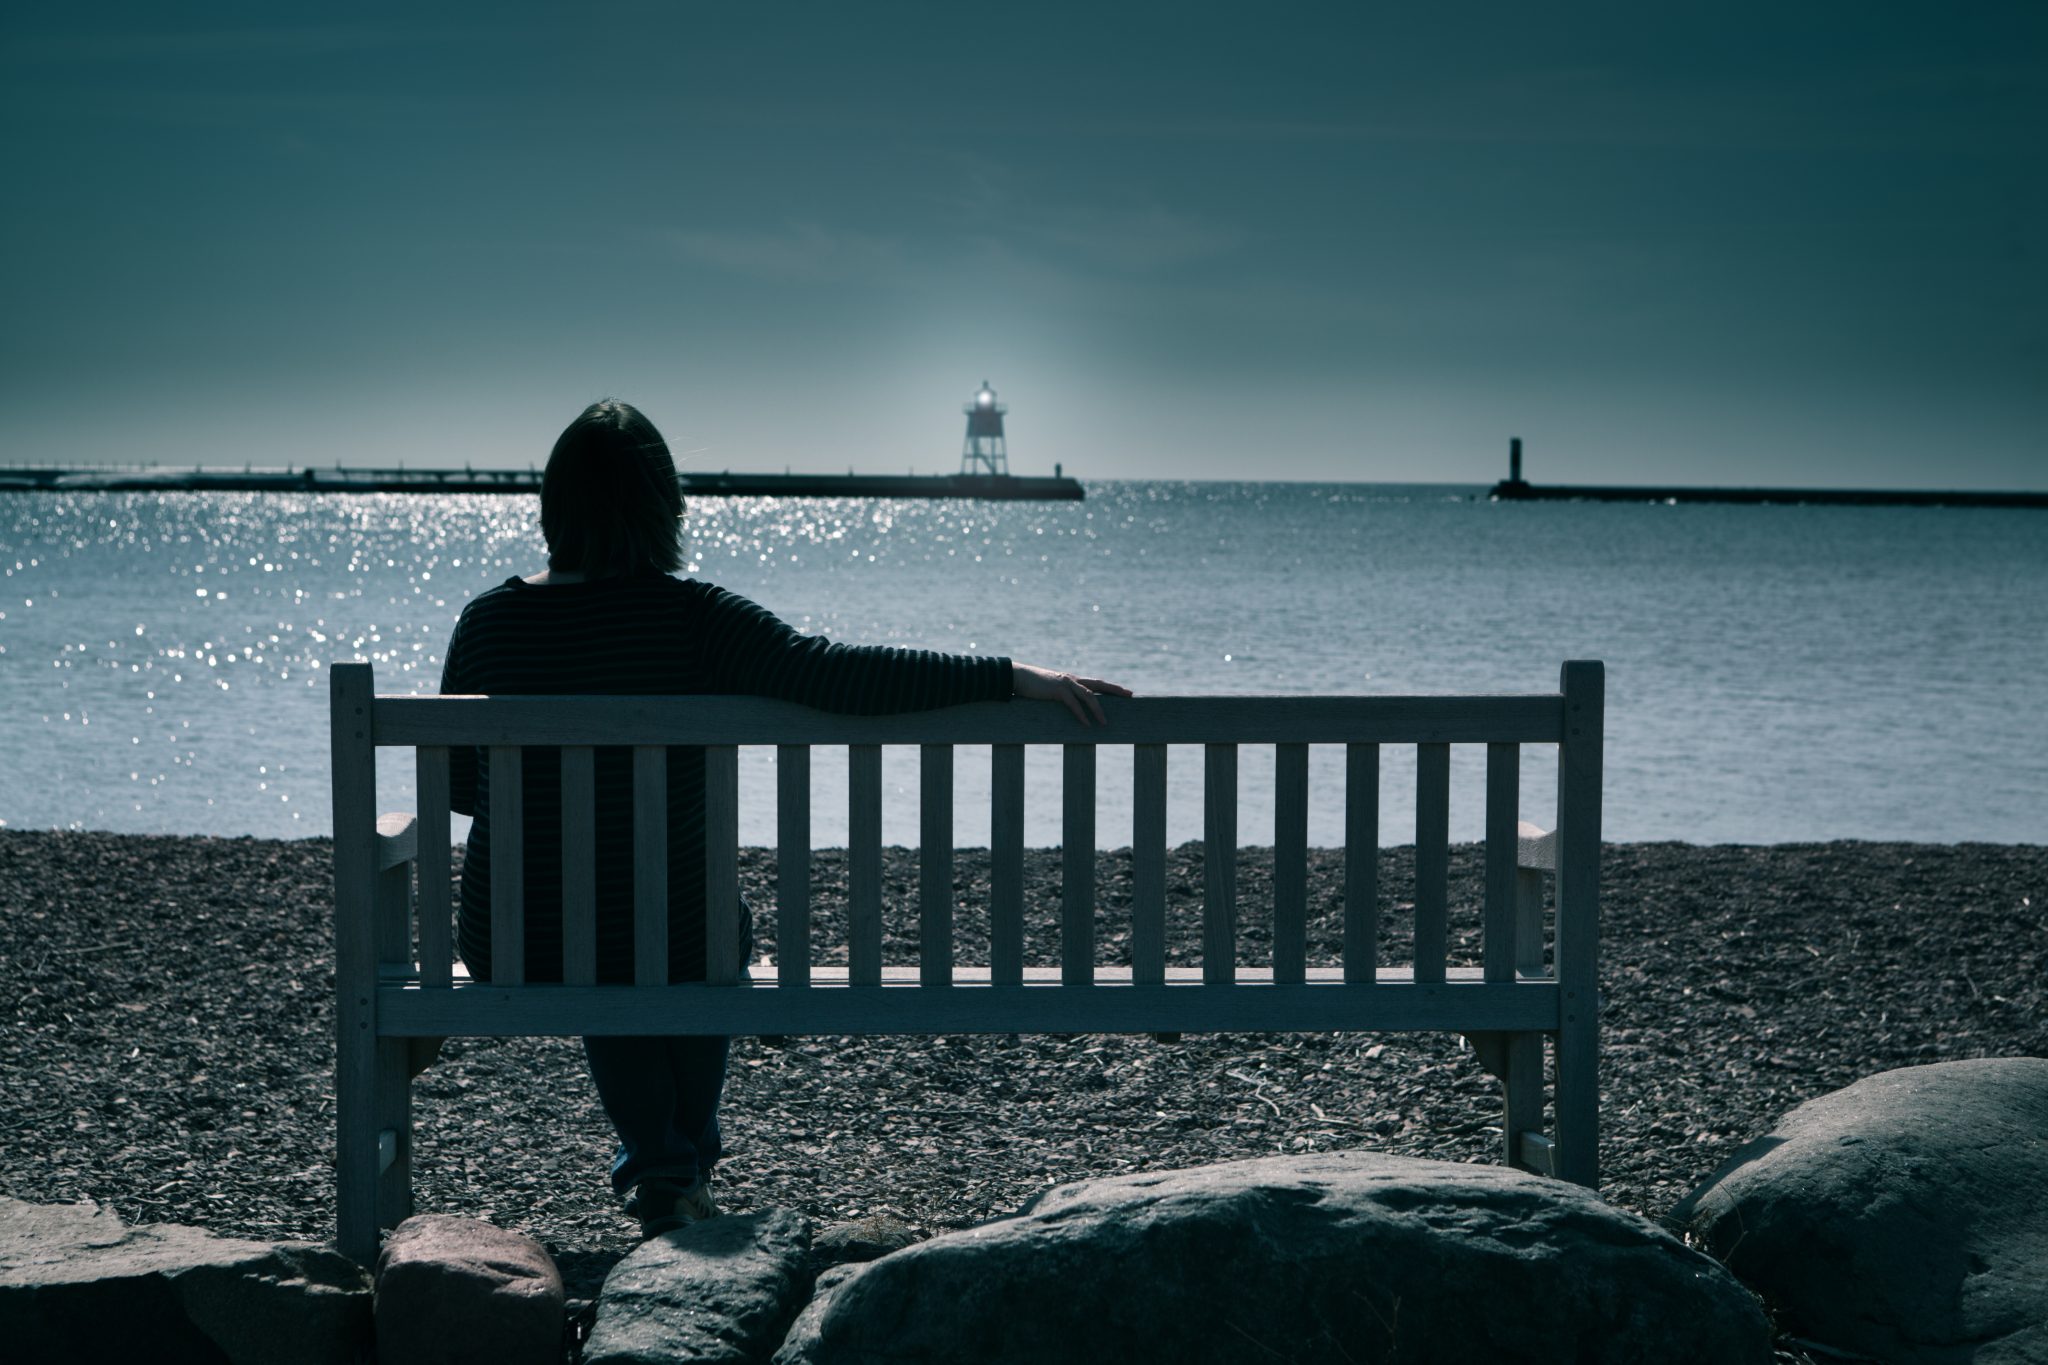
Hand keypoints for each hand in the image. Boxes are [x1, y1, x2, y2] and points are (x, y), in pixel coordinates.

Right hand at [1011, 663, 1132, 725]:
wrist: (1018, 676)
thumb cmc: (1034, 685)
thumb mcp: (1051, 690)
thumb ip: (1062, 695)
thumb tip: (1069, 706)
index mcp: (1072, 679)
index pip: (1096, 682)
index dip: (1111, 687)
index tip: (1125, 691)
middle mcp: (1072, 679)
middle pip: (1099, 684)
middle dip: (1115, 690)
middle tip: (1130, 695)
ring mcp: (1065, 684)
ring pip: (1088, 696)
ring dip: (1097, 710)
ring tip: (1105, 723)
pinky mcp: (1057, 691)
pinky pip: (1072, 704)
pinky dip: (1080, 715)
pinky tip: (1087, 724)